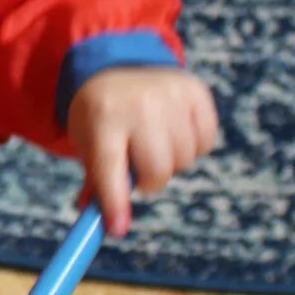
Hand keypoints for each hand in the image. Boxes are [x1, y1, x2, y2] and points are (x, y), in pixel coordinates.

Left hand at [66, 67, 219, 237]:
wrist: (117, 65)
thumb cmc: (100, 117)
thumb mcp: (88, 143)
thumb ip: (98, 184)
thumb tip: (111, 226)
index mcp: (103, 118)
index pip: (109, 169)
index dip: (115, 202)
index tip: (118, 228)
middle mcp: (138, 104)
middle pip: (156, 170)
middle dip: (148, 182)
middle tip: (139, 170)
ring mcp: (171, 94)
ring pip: (185, 160)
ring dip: (171, 162)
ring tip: (154, 141)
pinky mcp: (196, 91)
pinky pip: (206, 142)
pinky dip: (193, 145)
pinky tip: (174, 130)